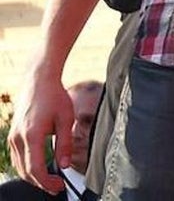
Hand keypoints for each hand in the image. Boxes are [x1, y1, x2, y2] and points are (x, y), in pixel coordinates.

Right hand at [7, 72, 73, 192]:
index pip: (36, 169)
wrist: (39, 81)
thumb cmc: (54, 97)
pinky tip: (40, 168)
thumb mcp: (66, 119)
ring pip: (19, 166)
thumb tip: (65, 165)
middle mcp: (18, 138)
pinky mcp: (13, 135)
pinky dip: (27, 166)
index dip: (47, 182)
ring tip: (51, 180)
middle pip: (25, 171)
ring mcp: (13, 137)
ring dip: (34, 176)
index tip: (59, 187)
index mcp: (32, 135)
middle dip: (41, 183)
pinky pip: (17, 157)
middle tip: (57, 186)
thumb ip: (65, 144)